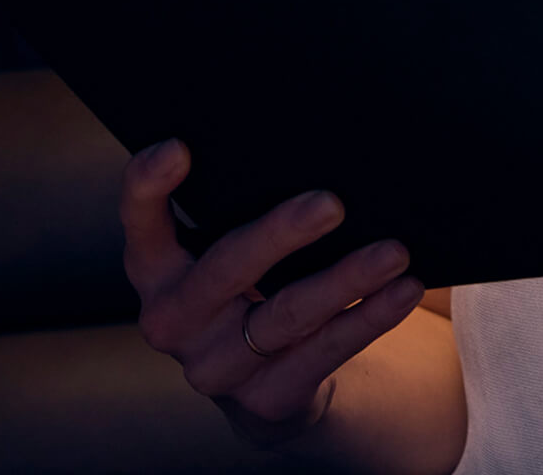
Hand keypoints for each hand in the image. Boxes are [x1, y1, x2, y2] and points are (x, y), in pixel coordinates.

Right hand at [120, 140, 422, 448]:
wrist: (267, 376)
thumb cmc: (251, 279)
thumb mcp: (228, 245)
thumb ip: (239, 205)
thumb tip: (312, 145)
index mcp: (155, 269)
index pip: (140, 223)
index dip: (148, 187)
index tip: (178, 146)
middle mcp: (174, 321)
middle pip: (224, 270)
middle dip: (279, 235)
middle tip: (331, 204)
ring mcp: (215, 367)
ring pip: (285, 316)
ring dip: (345, 280)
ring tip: (393, 251)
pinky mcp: (265, 398)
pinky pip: (323, 354)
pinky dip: (368, 318)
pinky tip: (402, 291)